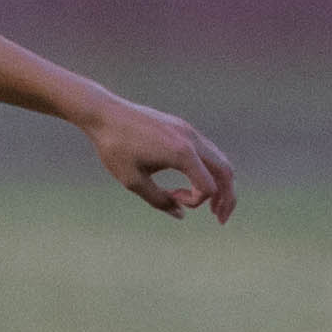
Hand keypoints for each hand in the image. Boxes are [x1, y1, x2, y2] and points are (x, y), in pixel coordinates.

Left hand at [82, 96, 235, 221]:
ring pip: (220, 160)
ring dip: (221, 182)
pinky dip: (209, 169)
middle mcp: (192, 140)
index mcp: (183, 153)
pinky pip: (207, 150)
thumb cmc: (114, 147)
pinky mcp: (183, 128)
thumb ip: (158, 200)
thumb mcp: (132, 180)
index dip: (194, 201)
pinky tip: (196, 180)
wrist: (104, 113)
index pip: (207, 186)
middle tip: (220, 218)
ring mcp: (190, 131)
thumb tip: (180, 214)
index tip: (171, 198)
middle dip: (227, 197)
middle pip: (225, 172)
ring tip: (213, 203)